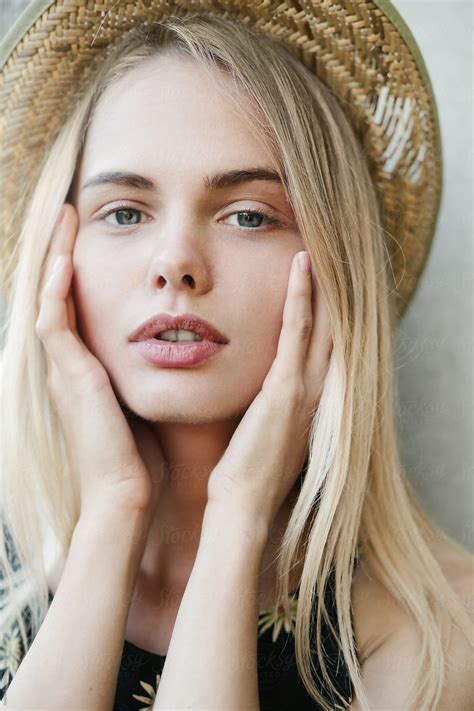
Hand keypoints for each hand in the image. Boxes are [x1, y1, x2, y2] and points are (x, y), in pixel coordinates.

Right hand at [35, 203, 167, 522]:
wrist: (128, 494)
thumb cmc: (143, 454)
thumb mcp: (143, 402)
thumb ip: (149, 374)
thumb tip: (177, 351)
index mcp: (87, 370)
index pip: (78, 306)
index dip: (81, 270)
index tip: (95, 236)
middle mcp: (69, 365)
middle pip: (58, 293)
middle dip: (62, 251)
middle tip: (71, 211)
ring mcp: (63, 370)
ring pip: (50, 298)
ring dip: (56, 256)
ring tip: (66, 217)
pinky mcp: (68, 377)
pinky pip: (54, 322)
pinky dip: (57, 289)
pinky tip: (66, 258)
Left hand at [206, 250, 331, 529]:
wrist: (242, 505)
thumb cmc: (245, 470)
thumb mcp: (264, 429)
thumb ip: (269, 402)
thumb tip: (257, 383)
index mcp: (312, 399)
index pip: (328, 342)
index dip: (330, 306)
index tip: (324, 275)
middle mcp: (319, 390)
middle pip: (336, 325)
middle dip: (335, 287)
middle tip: (331, 247)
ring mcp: (306, 389)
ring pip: (324, 321)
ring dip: (324, 281)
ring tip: (320, 243)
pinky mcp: (286, 389)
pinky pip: (298, 331)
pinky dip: (301, 296)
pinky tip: (301, 266)